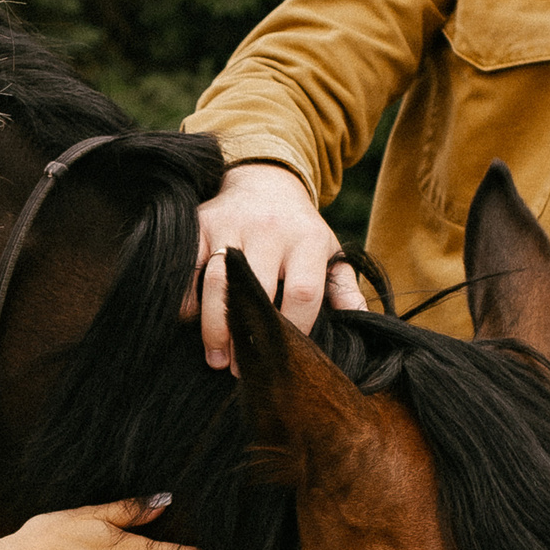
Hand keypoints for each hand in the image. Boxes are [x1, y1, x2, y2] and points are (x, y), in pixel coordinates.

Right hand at [190, 162, 369, 370]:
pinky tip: (192, 322)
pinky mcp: (200, 225)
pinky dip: (186, 299)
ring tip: (217, 358)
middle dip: (248, 333)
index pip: (302, 292)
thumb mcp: (329, 250)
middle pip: (256, 289)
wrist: (265, 181)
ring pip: (218, 282)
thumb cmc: (299, 229)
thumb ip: (343, 288)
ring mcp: (231, 225)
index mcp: (307, 238)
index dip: (294, 328)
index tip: (285, 355)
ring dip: (214, 326)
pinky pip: (188, 269)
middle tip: (242, 368)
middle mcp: (270, 229)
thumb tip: (362, 321)